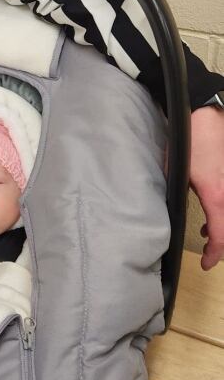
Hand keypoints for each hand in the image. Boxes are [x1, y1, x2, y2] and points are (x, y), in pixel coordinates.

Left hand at [189, 106, 223, 269]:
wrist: (204, 115)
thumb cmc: (189, 141)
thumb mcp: (175, 172)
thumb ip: (173, 193)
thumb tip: (163, 211)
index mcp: (216, 195)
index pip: (222, 235)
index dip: (215, 255)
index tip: (205, 263)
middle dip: (221, 243)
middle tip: (208, 252)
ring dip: (222, 225)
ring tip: (208, 231)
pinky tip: (213, 211)